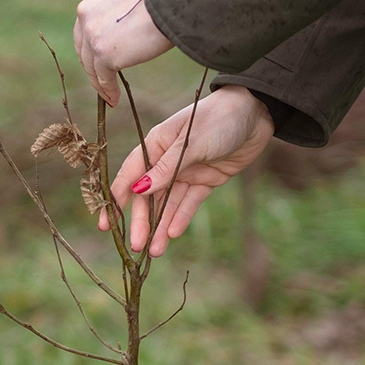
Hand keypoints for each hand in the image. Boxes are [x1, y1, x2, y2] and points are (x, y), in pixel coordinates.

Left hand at [74, 0, 172, 106]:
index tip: (100, 57)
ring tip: (109, 95)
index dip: (92, 44)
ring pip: (91, 66)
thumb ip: (119, 11)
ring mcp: (92, 34)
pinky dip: (108, 91)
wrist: (171, 2)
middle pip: (84, 47)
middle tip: (102, 80)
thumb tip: (123, 31)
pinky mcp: (102, 53)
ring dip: (99, 83)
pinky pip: (103, 78)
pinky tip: (114, 99)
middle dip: (92, 66)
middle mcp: (87, 11)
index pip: (88, 25)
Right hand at [98, 85, 274, 256]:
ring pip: (168, 204)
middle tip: (136, 246)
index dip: (116, 200)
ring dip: (160, 227)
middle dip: (142, 221)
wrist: (257, 113)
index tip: (106, 224)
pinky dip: (181, 218)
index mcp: (155, 144)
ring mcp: (185, 172)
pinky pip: (189, 203)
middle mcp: (166, 160)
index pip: (129, 176)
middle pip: (148, 197)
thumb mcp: (190, 143)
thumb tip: (137, 191)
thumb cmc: (219, 118)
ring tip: (155, 251)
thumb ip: (165, 169)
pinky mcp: (205, 181)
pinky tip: (173, 234)